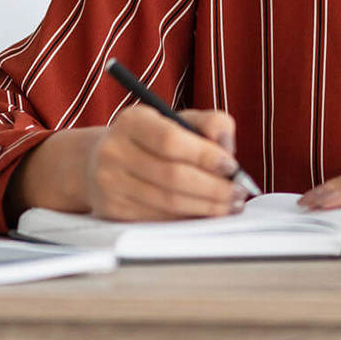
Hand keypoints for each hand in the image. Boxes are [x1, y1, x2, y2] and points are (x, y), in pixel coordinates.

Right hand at [82, 105, 243, 220]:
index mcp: (132, 121)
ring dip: (206, 207)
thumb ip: (209, 123)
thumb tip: (227, 144)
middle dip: (213, 187)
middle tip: (239, 192)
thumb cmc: (152, 139)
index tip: (232, 165)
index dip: (205, 155)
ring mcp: (110, 184)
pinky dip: (188, 218)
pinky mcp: (113, 211)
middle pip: (172, 175)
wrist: (101, 162)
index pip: (170, 140)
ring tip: (231, 205)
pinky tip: (206, 213)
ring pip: (167, 202)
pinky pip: (159, 218)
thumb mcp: (178, 120)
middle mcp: (114, 151)